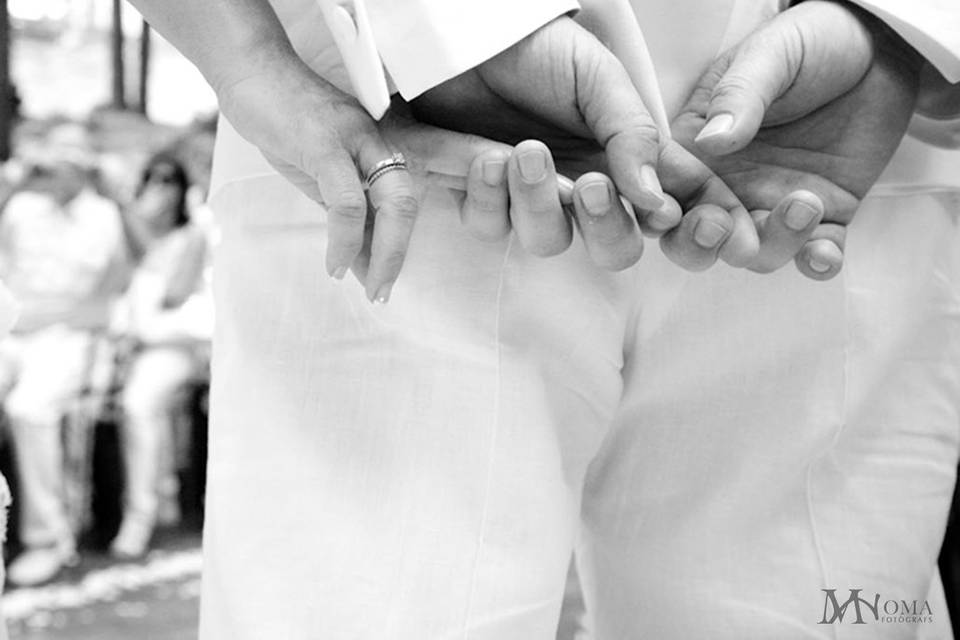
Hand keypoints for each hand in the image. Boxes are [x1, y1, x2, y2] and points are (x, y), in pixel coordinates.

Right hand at [214, 42, 423, 301]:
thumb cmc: (285, 123)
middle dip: (399, 256)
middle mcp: (378, 142)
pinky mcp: (325, 142)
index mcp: (381, 149)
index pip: (405, 201)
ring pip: (392, 202)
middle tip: (384, 294)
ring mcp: (355, 140)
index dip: (398, 246)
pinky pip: (347, 200)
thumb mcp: (320, 174)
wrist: (251, 71)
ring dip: (383, 255)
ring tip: (370, 288)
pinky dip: (345, 240)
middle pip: (410, 204)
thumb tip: (357, 263)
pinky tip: (335, 264)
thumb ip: (342, 214)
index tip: (384, 281)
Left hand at [412, 16, 761, 272]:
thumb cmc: (538, 49)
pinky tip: (488, 158)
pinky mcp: (486, 200)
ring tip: (527, 150)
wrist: (465, 34)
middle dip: (608, 228)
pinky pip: (491, 227)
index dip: (698, 229)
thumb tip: (655, 199)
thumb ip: (632, 136)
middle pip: (615, 249)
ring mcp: (534, 200)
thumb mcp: (598, 78)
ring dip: (539, 203)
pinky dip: (490, 196)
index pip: (674, 206)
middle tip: (591, 185)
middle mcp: (585, 189)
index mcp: (626, 159)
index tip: (703, 228)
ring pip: (549, 243)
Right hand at [673, 0, 921, 278]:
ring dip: (771, 244)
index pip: (661, 188)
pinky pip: (812, 255)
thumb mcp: (770, 54)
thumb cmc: (812, 42)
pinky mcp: (823, 217)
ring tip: (805, 202)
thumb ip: (739, 96)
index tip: (675, 209)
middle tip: (724, 226)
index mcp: (696, 148)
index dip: (660, 207)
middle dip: (701, 245)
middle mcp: (725, 185)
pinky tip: (824, 252)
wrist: (881, 49)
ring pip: (753, 254)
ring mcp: (772, 204)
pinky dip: (816, 263)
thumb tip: (711, 142)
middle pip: (692, 239)